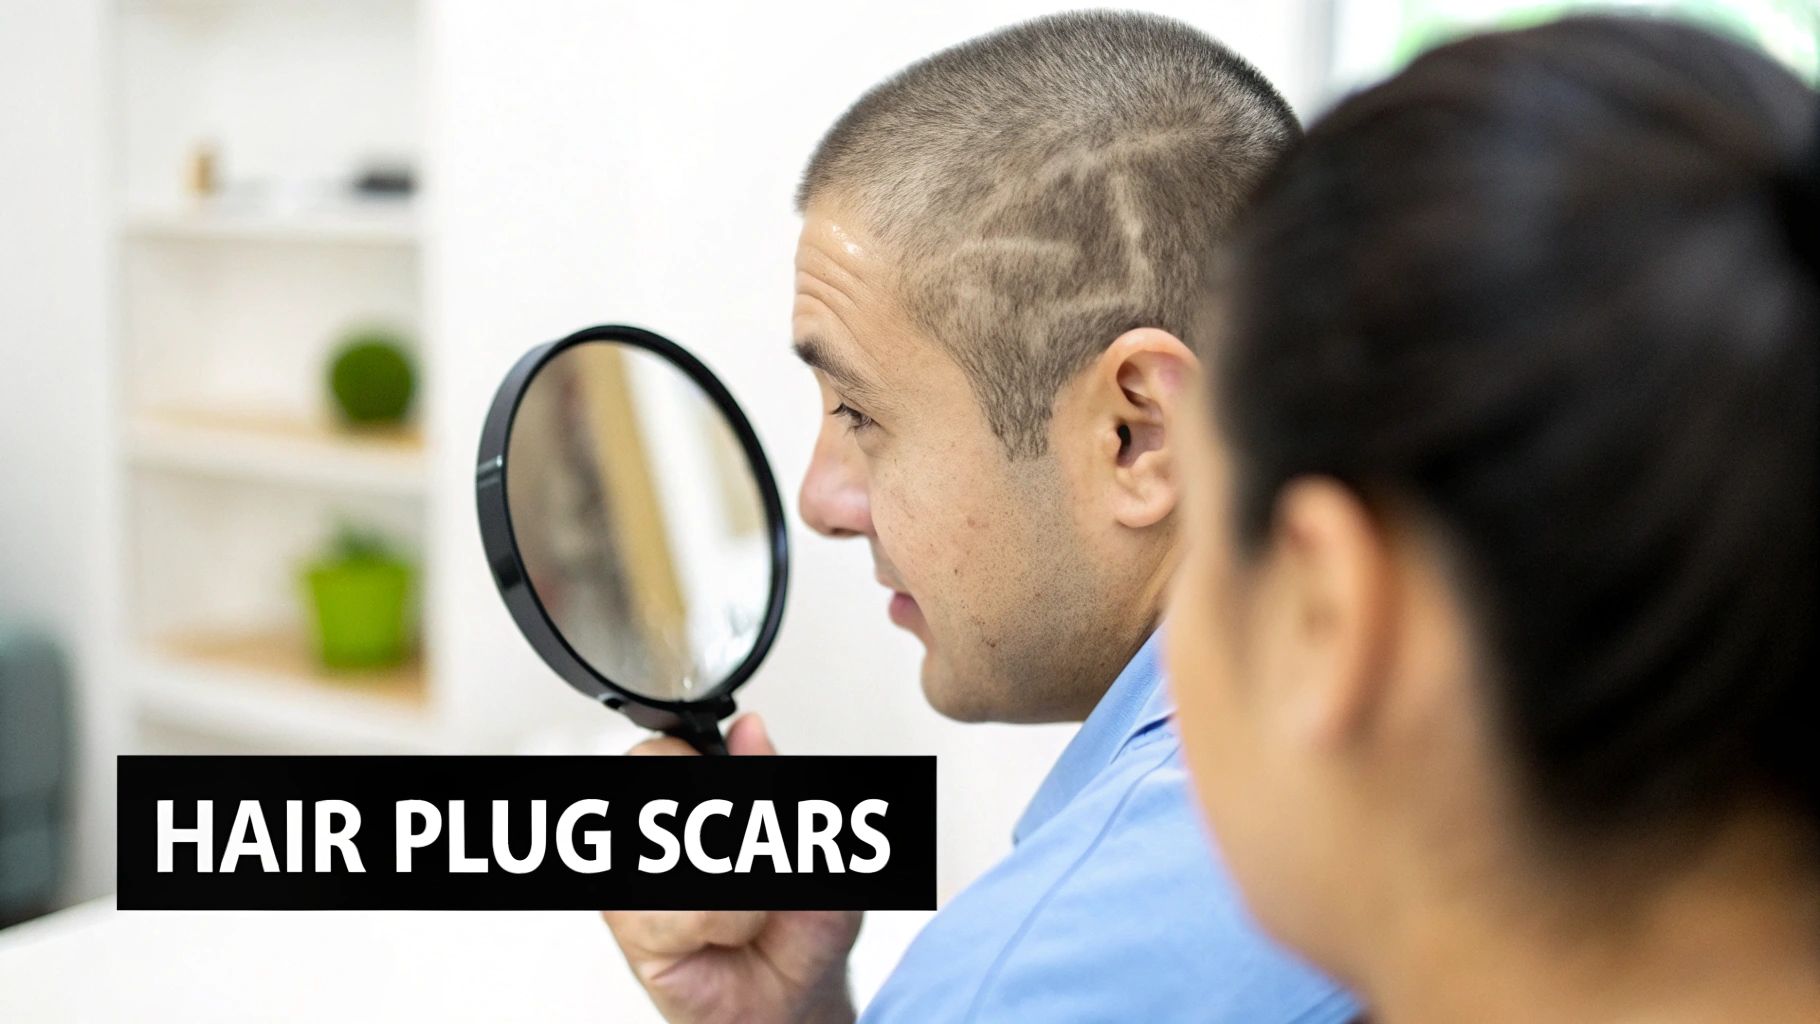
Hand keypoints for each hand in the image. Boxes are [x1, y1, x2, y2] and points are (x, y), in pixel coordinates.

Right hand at [603, 715, 863, 1023]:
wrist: (795, 994)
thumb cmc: (801, 921)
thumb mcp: (810, 839)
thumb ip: (775, 781)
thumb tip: (750, 729)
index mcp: (694, 796)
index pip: (665, 750)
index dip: (705, 768)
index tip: (743, 793)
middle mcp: (657, 833)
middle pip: (651, 787)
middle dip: (722, 825)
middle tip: (751, 859)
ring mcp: (636, 879)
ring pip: (670, 848)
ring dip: (730, 882)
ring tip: (746, 903)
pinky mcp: (630, 927)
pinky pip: (668, 908)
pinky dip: (717, 920)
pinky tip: (724, 933)